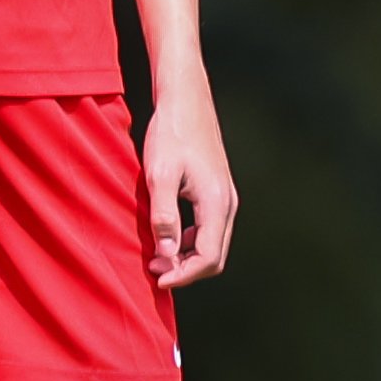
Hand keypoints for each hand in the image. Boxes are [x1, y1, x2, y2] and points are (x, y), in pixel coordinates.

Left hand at [140, 92, 239, 288]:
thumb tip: (166, 255)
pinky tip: (168, 237)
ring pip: (214, 244)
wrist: (186, 101)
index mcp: (216, 202)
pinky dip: (190, 242)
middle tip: (153, 271)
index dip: (184, 275)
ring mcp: (225, 197)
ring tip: (156, 257)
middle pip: (216, 256)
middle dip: (186, 270)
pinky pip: (210, 229)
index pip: (208, 256)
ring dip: (187, 258)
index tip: (157, 280)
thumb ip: (164, 217)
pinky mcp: (218, 192)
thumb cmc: (170, 134)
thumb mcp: (158, 175)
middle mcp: (227, 203)